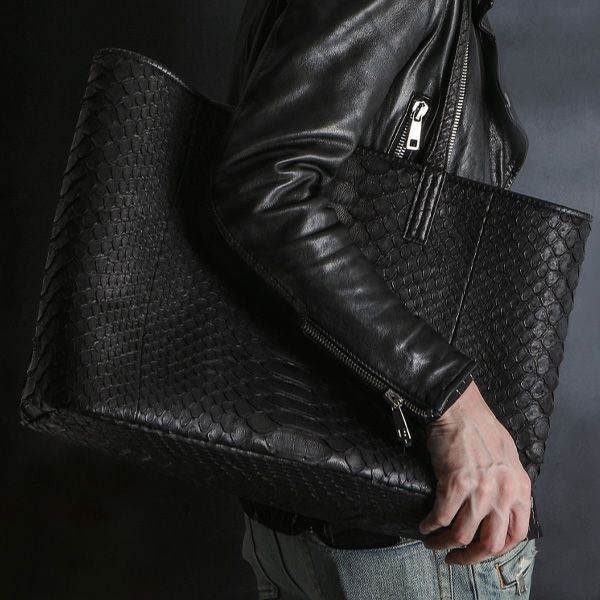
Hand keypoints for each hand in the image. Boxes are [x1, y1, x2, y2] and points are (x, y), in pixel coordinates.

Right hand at [419, 379, 531, 564]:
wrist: (459, 408)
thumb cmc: (480, 425)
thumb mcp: (507, 457)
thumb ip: (507, 483)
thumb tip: (498, 503)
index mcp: (520, 489)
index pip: (516, 534)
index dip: (497, 549)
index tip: (481, 550)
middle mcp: (504, 494)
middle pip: (490, 544)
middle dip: (470, 557)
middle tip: (455, 558)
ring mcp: (480, 491)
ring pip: (463, 535)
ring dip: (445, 545)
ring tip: (433, 543)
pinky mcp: (455, 485)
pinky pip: (442, 518)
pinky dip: (431, 526)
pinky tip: (425, 525)